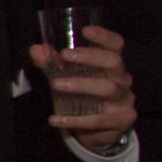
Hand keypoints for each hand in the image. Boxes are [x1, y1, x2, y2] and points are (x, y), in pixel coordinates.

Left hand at [29, 24, 137, 150]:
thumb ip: (52, 64)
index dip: (104, 36)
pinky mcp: (121, 120)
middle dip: (89, 56)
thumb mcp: (68, 78)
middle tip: (64, 55)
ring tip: (55, 84)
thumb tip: (36, 49)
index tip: (85, 30)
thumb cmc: (85, 97)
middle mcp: (123, 79)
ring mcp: (124, 100)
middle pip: (114, 62)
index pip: (115, 45)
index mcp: (112, 65)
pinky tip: (55, 119)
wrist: (99, 131)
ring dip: (81, 85)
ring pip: (108, 88)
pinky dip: (74, 120)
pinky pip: (97, 120)